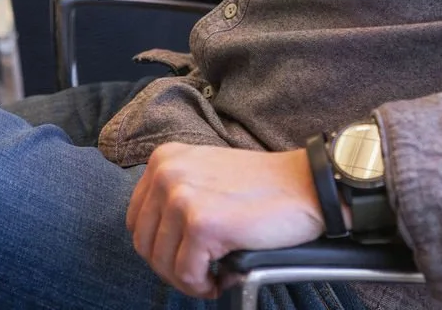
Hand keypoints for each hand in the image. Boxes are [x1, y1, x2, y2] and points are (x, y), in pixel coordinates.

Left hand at [126, 142, 323, 298]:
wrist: (305, 186)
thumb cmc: (261, 188)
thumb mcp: (205, 175)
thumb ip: (174, 195)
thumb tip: (154, 240)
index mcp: (164, 159)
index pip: (136, 221)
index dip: (160, 248)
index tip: (186, 256)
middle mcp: (166, 172)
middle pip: (145, 246)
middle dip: (173, 268)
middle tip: (204, 271)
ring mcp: (181, 195)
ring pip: (163, 264)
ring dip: (191, 278)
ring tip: (219, 271)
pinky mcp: (200, 222)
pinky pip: (187, 274)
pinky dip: (205, 284)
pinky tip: (227, 273)